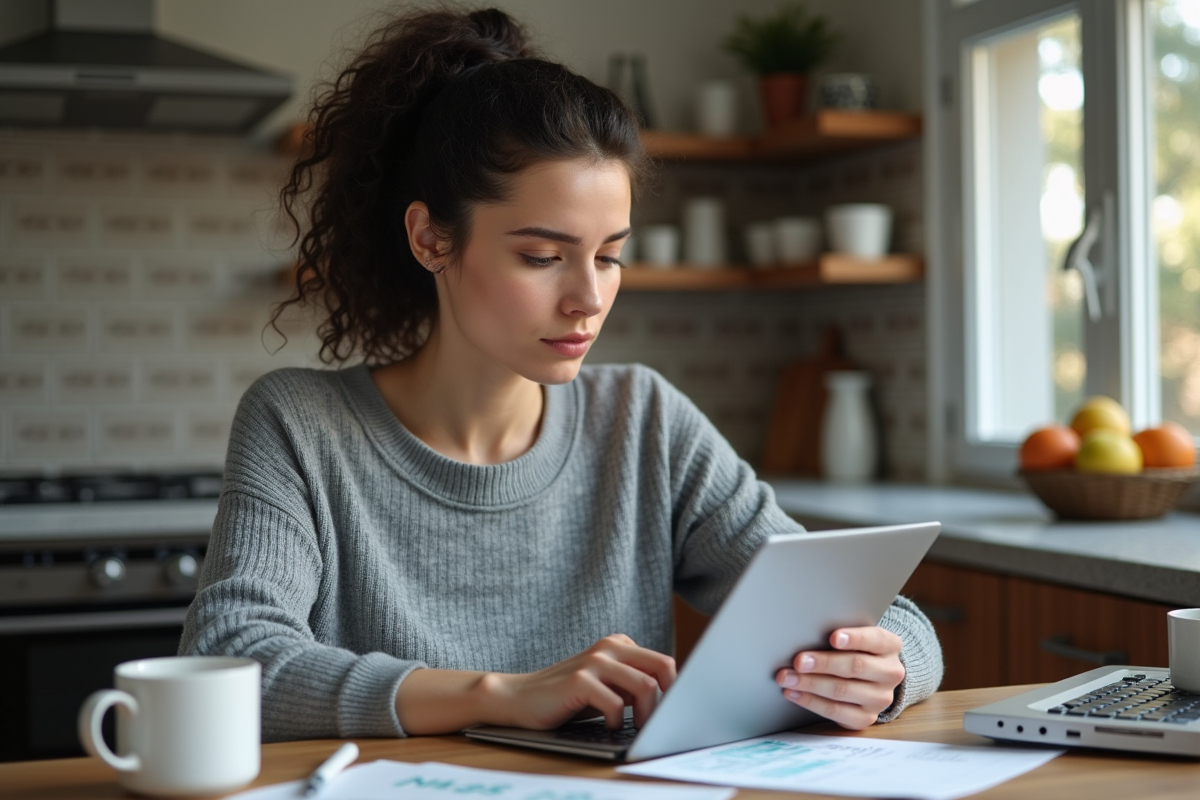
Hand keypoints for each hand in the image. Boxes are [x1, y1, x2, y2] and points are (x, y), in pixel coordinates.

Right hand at [482, 634, 675, 730]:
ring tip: (634, 727)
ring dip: (646, 714)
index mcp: (618, 645)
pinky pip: (616, 703)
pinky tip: (607, 725)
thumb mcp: (605, 686)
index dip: (674, 689)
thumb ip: (631, 684)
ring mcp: (594, 662)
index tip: (672, 711)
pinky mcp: (579, 681)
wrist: (519, 697)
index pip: (663, 662)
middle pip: (662, 666)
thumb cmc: (567, 697)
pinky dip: (617, 720)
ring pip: (645, 685)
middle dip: (668, 699)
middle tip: (658, 722)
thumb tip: (669, 701)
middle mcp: (609, 648)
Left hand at [775, 626, 904, 729]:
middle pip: (855, 666)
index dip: (854, 639)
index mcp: (890, 646)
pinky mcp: (866, 718)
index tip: (833, 638)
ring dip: (810, 684)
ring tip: (787, 677)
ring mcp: (880, 698)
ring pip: (842, 690)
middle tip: (798, 661)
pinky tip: (794, 693)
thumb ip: (840, 636)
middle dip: (823, 663)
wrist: (872, 678)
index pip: (875, 639)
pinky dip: (810, 701)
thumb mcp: (856, 637)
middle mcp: (890, 673)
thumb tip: (806, 633)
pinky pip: (835, 711)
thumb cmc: (856, 649)